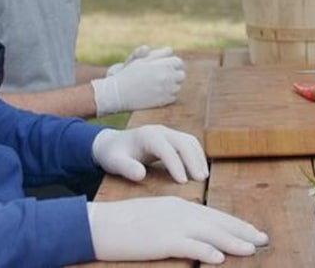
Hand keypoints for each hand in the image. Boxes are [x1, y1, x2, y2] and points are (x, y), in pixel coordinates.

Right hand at [87, 197, 267, 263]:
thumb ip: (176, 222)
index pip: (213, 214)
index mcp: (179, 204)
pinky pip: (190, 246)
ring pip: (210, 234)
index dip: (234, 224)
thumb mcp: (155, 216)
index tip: (251, 231)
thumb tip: (195, 234)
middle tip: (263, 238)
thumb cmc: (124, 223)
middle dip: (242, 231)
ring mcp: (172, 225)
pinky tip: (219, 259)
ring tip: (251, 249)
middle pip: (218, 222)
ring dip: (233, 242)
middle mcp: (180, 211)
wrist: (100, 223)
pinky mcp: (163, 240)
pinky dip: (206, 251)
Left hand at [91, 125, 207, 182]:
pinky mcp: (172, 138)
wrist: (112, 144)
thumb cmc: (113, 154)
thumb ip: (126, 168)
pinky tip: (198, 169)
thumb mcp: (113, 162)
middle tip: (200, 179)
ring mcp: (168, 133)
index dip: (176, 165)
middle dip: (193, 160)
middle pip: (183, 142)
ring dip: (198, 158)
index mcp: (147, 136)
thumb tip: (141, 175)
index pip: (167, 149)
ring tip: (203, 176)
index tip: (183, 182)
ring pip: (190, 141)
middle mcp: (160, 131)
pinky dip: (196, 155)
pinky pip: (189, 144)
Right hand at [92, 50, 185, 114]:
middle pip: (181, 75)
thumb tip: (170, 50)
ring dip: (171, 85)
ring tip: (158, 85)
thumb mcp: (141, 60)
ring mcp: (166, 90)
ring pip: (177, 86)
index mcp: (163, 65)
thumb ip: (157, 54)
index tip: (167, 67)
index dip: (172, 64)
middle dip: (174, 75)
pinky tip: (157, 93)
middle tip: (164, 76)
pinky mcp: (163, 101)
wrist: (118, 93)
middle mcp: (167, 77)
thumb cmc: (128, 74)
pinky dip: (168, 95)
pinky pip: (173, 97)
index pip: (178, 63)